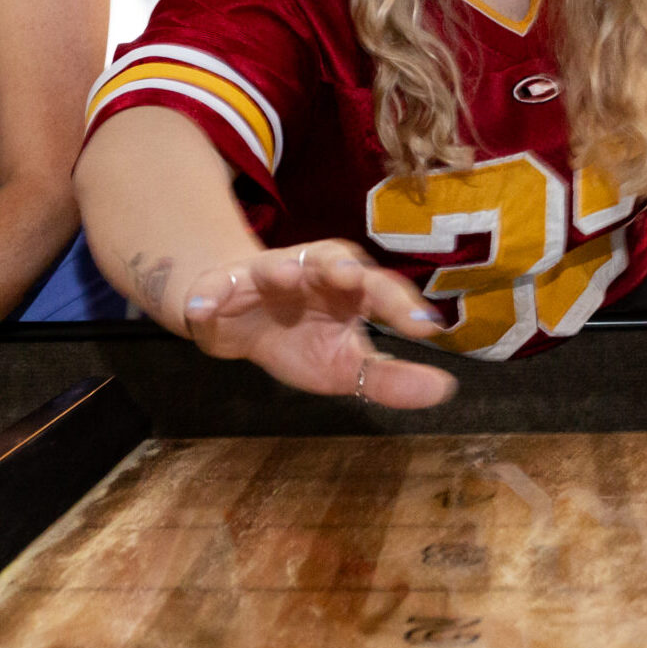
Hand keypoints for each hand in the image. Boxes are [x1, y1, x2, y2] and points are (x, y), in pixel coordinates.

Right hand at [181, 240, 455, 409]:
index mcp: (347, 289)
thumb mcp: (344, 366)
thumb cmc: (298, 337)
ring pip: (274, 263)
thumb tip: (444, 388)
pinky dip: (208, 295)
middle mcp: (311, 272)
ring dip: (279, 266)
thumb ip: (389, 379)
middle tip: (353, 277)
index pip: (380, 289)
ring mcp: (264, 275)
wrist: (232, 321)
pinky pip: (214, 288)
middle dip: (342, 265)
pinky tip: (202, 308)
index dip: (402, 304)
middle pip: (333, 259)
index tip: (428, 327)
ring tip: (286, 274)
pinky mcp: (221, 287)